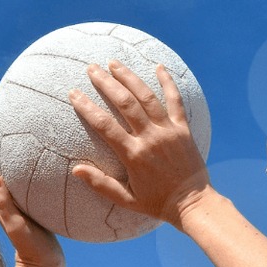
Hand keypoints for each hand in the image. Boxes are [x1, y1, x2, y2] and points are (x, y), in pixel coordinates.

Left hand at [0, 127, 64, 266]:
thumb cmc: (31, 250)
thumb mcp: (18, 227)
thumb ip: (5, 206)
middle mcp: (4, 202)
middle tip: (0, 127)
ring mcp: (15, 207)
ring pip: (7, 177)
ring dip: (7, 158)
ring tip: (15, 140)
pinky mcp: (27, 212)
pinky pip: (21, 186)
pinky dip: (22, 172)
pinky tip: (34, 167)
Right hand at [68, 61, 211, 227]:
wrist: (192, 204)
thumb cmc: (156, 203)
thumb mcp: (126, 200)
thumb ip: (100, 184)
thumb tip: (76, 169)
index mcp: (133, 155)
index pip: (105, 125)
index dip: (87, 107)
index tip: (74, 94)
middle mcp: (150, 138)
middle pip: (125, 103)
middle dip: (106, 83)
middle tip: (92, 69)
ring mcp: (168, 131)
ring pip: (147, 97)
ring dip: (130, 77)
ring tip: (114, 63)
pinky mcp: (183, 129)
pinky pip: (175, 101)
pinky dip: (168, 82)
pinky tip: (159, 67)